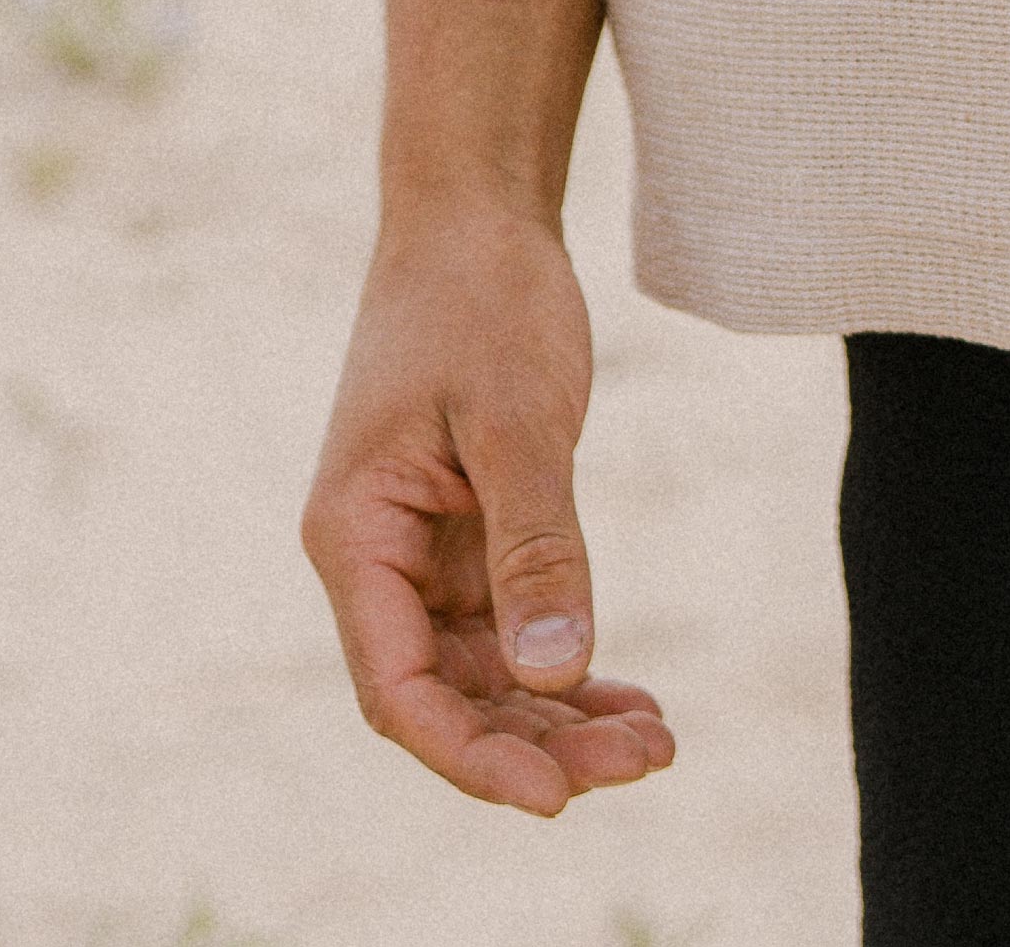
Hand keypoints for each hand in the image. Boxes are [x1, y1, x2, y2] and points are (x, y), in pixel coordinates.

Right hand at [302, 201, 676, 817]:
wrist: (477, 212)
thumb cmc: (481, 297)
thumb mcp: (516, 418)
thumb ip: (536, 546)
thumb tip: (555, 676)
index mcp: (354, 537)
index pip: (399, 690)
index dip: (471, 756)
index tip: (557, 797)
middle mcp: (377, 558)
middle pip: (446, 695)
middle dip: (536, 744)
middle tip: (643, 762)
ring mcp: (423, 549)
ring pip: (484, 672)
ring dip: (559, 714)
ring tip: (655, 742)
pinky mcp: (469, 530)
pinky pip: (511, 626)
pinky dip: (564, 663)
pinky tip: (628, 696)